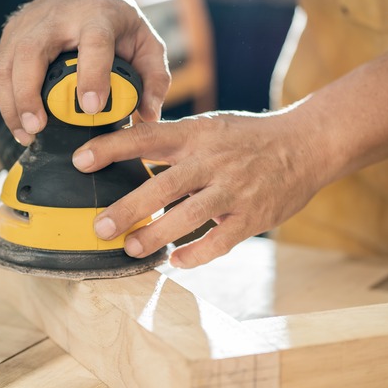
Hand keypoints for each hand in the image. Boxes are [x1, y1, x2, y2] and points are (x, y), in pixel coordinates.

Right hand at [0, 0, 170, 144]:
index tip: (90, 108)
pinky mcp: (10, 34)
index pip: (94, 43)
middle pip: (32, 53)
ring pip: (8, 64)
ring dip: (12, 103)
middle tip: (37, 128)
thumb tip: (150, 114)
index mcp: (97, 17)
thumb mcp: (146, 41)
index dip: (91, 75)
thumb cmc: (116, 21)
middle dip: (29, 94)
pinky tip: (18, 124)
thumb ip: (155, 78)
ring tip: (25, 135)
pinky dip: (5, 100)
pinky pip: (0, 71)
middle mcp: (57, 19)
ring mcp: (28, 25)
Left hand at [71, 109, 330, 267]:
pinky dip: (196, 254)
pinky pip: (220, 241)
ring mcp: (234, 189)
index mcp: (196, 134)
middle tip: (99, 227)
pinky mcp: (253, 216)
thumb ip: (172, 139)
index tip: (80, 160)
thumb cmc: (248, 138)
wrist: (307, 144)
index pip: (147, 137)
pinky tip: (176, 261)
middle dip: (127, 209)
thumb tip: (125, 142)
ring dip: (156, 236)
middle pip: (162, 185)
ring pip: (188, 217)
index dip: (112, 148)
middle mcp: (212, 160)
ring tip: (131, 248)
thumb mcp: (209, 126)